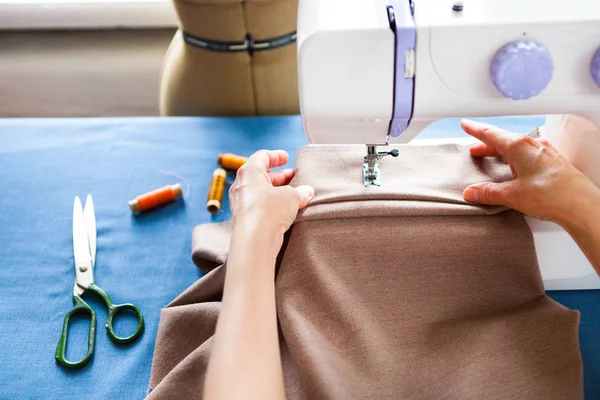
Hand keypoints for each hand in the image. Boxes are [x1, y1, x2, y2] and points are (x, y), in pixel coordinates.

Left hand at [229, 149, 313, 236]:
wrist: (254, 240)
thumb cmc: (269, 211)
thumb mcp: (291, 197)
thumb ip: (300, 191)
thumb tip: (307, 191)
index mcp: (249, 172)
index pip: (261, 157)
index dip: (276, 156)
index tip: (286, 157)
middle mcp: (242, 186)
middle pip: (261, 175)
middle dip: (280, 176)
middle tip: (294, 177)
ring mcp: (242, 203)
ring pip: (261, 192)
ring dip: (278, 191)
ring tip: (294, 194)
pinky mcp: (246, 219)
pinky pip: (260, 207)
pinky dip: (273, 205)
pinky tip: (287, 210)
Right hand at [461, 119, 599, 227]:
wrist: (581, 205)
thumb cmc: (551, 195)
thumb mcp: (512, 195)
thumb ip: (489, 192)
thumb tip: (472, 192)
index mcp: (519, 146)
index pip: (491, 134)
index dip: (476, 130)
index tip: (466, 125)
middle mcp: (533, 145)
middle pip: (504, 140)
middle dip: (487, 145)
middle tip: (474, 150)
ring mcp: (545, 153)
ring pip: (517, 148)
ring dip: (502, 152)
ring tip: (493, 160)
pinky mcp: (553, 163)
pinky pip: (529, 155)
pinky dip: (517, 159)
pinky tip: (518, 169)